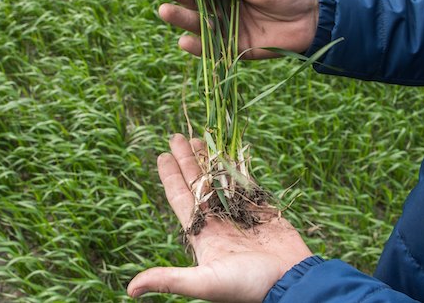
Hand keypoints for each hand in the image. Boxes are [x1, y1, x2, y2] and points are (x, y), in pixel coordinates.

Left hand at [127, 134, 312, 301]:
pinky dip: (238, 165)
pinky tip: (230, 150)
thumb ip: (170, 279)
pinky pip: (246, 181)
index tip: (162, 155)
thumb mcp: (206, 282)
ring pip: (221, 179)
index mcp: (203, 235)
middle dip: (187, 160)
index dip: (171, 177)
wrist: (292, 283)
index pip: (181, 199)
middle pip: (198, 183)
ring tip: (201, 137)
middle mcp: (219, 221)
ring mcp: (241, 213)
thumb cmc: (249, 286)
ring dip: (210, 158)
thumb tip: (131, 290)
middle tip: (177, 137)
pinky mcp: (262, 208)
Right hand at [153, 0, 318, 58]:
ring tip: (165, 11)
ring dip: (181, 19)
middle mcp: (223, 7)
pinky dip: (199, 48)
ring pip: (199, 24)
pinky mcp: (236, 49)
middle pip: (193, 1)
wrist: (313, 18)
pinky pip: (214, 50)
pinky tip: (184, 41)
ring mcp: (228, 28)